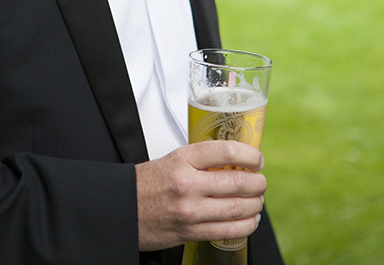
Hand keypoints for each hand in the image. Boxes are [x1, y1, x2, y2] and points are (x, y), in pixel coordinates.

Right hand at [135, 140, 265, 250]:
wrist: (122, 208)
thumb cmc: (148, 183)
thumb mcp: (173, 159)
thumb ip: (201, 160)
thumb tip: (234, 161)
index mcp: (183, 159)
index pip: (226, 151)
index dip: (249, 155)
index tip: (257, 158)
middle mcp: (187, 184)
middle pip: (237, 182)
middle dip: (258, 182)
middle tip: (261, 181)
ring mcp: (190, 211)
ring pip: (237, 208)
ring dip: (256, 205)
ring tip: (258, 201)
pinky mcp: (191, 232)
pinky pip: (228, 231)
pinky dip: (246, 225)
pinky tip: (250, 220)